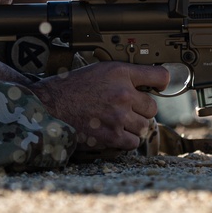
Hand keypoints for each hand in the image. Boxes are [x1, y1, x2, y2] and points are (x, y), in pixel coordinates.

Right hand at [30, 62, 169, 152]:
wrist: (49, 106)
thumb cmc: (73, 87)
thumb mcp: (101, 70)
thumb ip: (126, 75)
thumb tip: (152, 83)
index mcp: (120, 74)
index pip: (160, 77)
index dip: (162, 83)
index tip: (160, 87)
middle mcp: (122, 94)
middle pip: (153, 107)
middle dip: (141, 109)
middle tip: (126, 109)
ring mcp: (117, 116)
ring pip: (145, 126)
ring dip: (134, 126)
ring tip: (118, 121)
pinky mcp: (111, 135)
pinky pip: (133, 142)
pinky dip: (126, 140)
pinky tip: (114, 132)